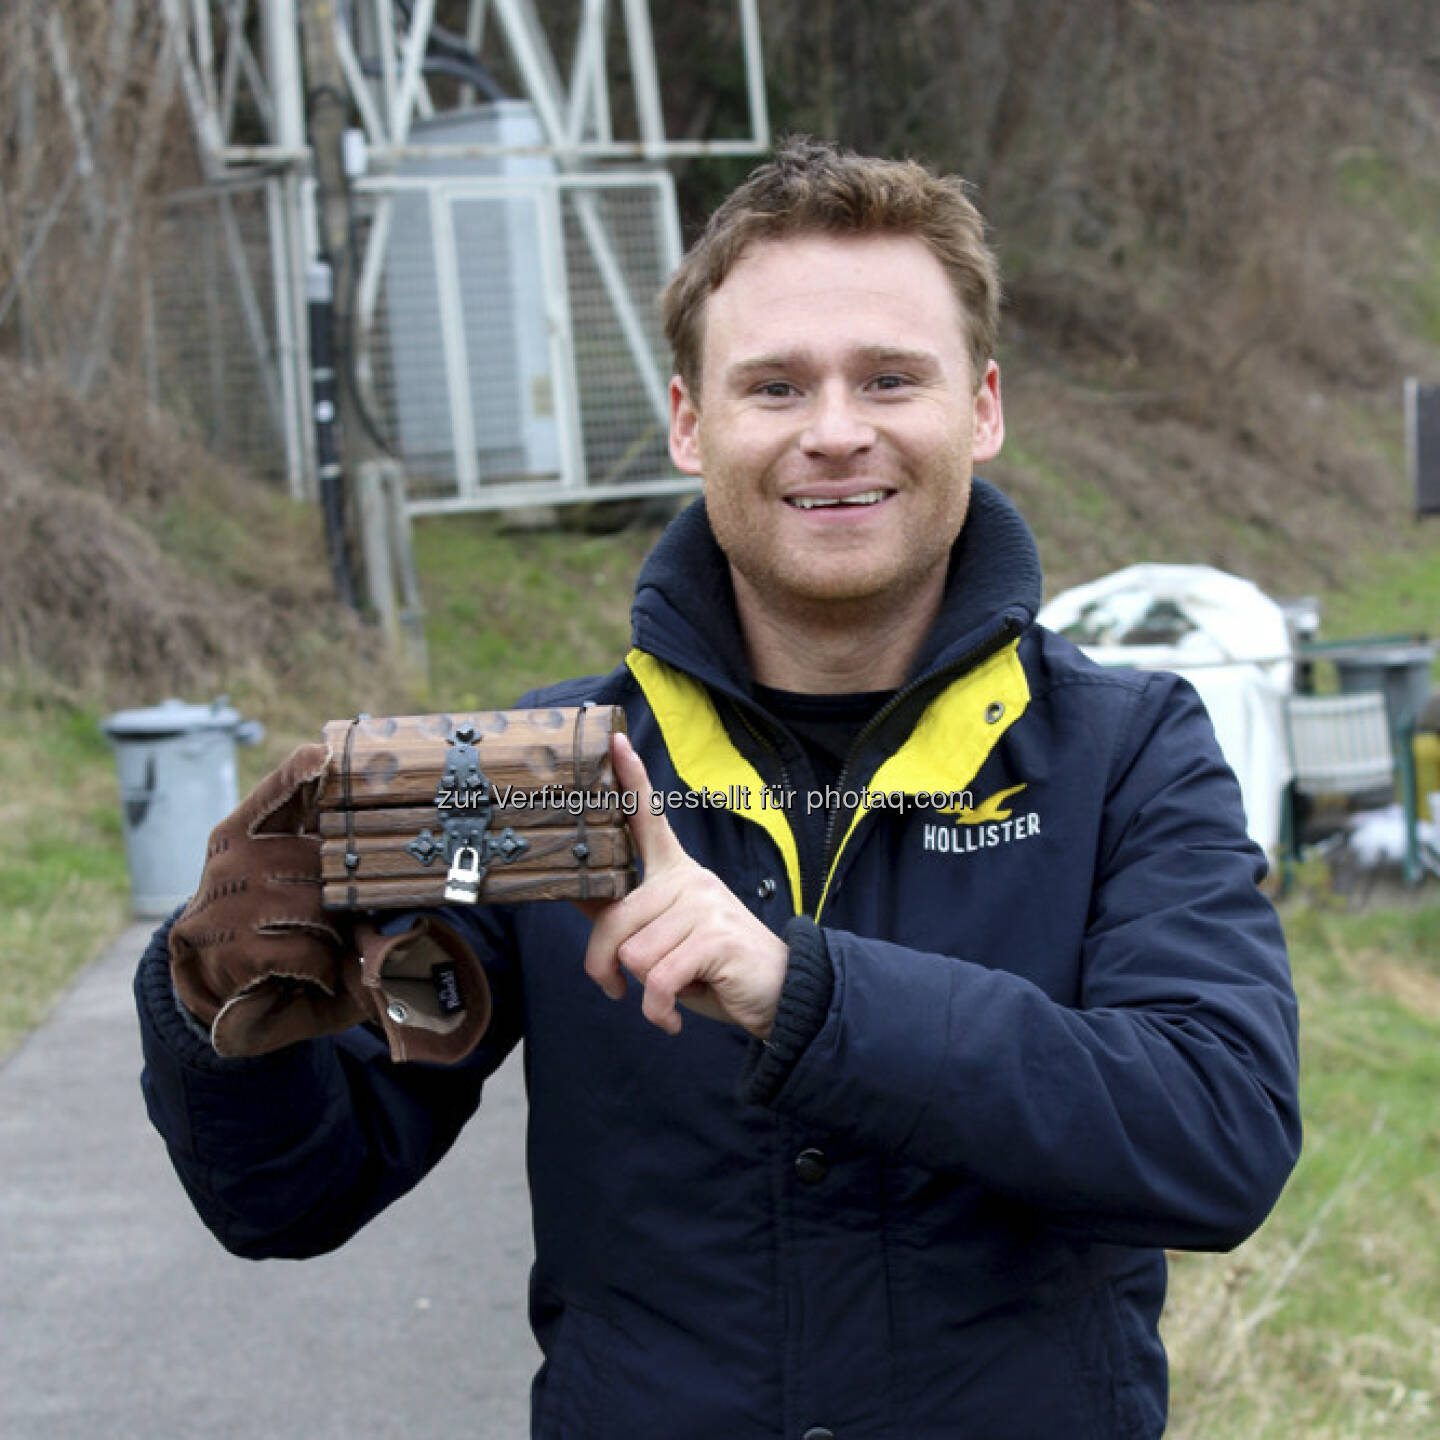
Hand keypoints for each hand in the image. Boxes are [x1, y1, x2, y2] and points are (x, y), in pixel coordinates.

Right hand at [169, 742, 365, 1056]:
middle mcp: (231, 862)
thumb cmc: (262, 915)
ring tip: (322, 943)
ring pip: (317, 907)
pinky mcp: (234, 950)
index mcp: (240, 832)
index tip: (322, 755)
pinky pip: (305, 951)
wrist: (211, 981)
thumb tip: (353, 805)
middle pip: (319, 861)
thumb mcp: (275, 869)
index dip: (299, 774)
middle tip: (340, 913)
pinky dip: (320, 966)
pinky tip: (311, 970)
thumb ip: (306, 837)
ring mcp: (230, 906)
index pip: (274, 794)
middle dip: (341, 890)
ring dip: (333, 932)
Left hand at [578, 734, 788, 1037]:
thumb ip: (625, 916)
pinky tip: (672, 1017)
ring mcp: (705, 905)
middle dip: (604, 966)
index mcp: (677, 874)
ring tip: (670, 992)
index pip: (649, 820)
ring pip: (632, 953)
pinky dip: (658, 1010)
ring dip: (641, 991)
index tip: (615, 743)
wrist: (780, 996)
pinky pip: (657, 979)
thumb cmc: (715, 969)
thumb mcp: (664, 940)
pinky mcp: (715, 937)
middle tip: (617, 988)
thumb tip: (574, 895)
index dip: (631, 781)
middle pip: (613, 920)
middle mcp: (690, 880)